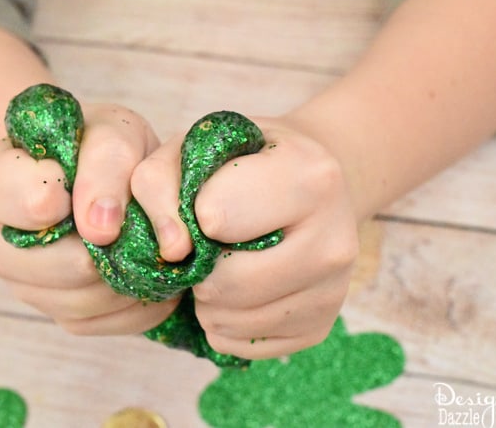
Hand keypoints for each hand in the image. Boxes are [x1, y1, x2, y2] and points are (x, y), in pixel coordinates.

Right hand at [0, 102, 178, 333]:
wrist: (95, 168)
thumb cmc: (97, 142)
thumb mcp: (109, 128)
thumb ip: (105, 166)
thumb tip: (99, 230)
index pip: (37, 204)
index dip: (83, 195)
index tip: (99, 180)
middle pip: (68, 265)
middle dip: (116, 244)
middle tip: (142, 219)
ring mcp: (21, 285)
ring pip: (85, 302)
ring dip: (129, 276)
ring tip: (151, 245)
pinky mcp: (53, 313)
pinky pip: (100, 323)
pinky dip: (136, 303)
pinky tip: (148, 272)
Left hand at [131, 114, 358, 358]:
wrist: (301, 183)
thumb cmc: (240, 163)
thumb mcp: (193, 150)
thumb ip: (161, 186)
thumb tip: (173, 251)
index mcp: (310, 178)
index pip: (215, 218)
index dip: (194, 213)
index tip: (207, 200)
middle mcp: (335, 239)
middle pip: (225, 282)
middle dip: (198, 267)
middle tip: (206, 245)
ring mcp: (334, 290)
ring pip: (230, 320)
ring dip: (207, 299)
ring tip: (220, 264)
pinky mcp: (321, 327)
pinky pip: (241, 345)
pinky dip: (224, 323)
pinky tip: (237, 290)